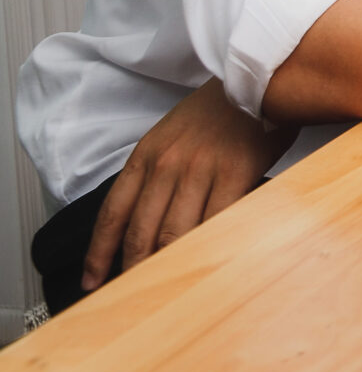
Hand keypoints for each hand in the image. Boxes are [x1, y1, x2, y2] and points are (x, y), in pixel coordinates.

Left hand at [85, 79, 296, 290]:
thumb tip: (150, 218)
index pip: (113, 213)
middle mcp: (167, 164)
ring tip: (167, 291)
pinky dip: (209, 248)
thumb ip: (158, 171)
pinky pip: (218, 221)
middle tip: (133, 296)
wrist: (258, 75)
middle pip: (142, 231)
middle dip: (134, 267)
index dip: (99, 252)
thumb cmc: (219, 109)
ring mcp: (200, 169)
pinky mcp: (236, 173)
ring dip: (169, 265)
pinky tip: (206, 266)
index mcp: (147, 155)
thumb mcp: (173, 133)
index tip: (93, 281)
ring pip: (177, 232)